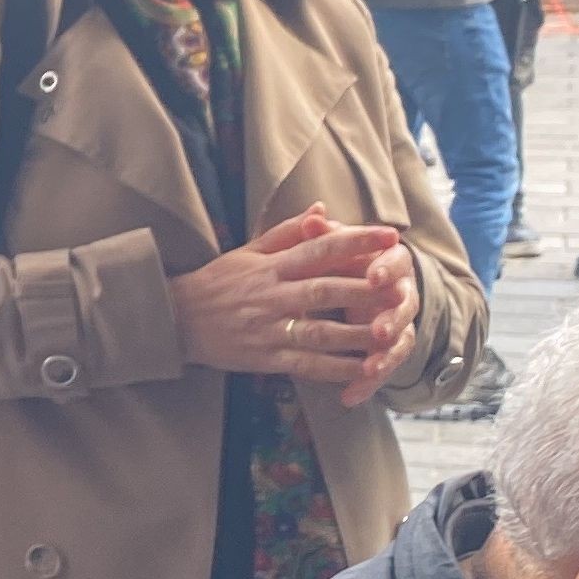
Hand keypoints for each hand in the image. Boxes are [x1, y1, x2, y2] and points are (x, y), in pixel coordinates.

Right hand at [168, 205, 406, 401]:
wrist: (176, 320)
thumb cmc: (216, 282)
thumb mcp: (247, 250)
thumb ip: (288, 232)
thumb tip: (322, 209)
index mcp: (271, 266)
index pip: (319, 248)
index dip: (355, 241)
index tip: (390, 236)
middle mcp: (272, 296)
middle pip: (325, 291)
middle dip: (365, 290)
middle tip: (402, 288)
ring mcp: (268, 329)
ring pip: (320, 332)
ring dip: (358, 334)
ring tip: (392, 333)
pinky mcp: (265, 358)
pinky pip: (306, 365)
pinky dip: (336, 369)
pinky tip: (364, 369)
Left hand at [336, 237, 423, 406]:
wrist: (358, 283)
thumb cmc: (341, 259)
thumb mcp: (330, 246)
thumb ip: (324, 235)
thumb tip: (313, 215)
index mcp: (390, 262)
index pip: (396, 262)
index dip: (387, 269)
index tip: (373, 275)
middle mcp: (401, 293)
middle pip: (404, 307)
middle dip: (392, 319)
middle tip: (378, 331)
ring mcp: (397, 324)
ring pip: (399, 342)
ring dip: (384, 357)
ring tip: (369, 369)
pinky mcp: (387, 350)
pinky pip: (381, 368)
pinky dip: (367, 384)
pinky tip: (350, 397)